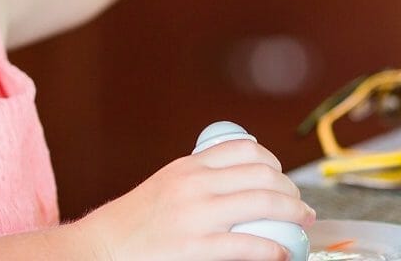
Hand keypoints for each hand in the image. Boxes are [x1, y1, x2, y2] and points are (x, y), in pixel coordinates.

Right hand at [77, 139, 315, 260]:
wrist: (99, 251)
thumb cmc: (131, 225)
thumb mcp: (165, 187)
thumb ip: (198, 180)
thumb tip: (236, 183)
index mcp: (188, 167)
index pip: (245, 149)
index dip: (274, 163)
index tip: (282, 177)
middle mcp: (195, 185)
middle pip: (263, 175)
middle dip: (291, 191)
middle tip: (301, 207)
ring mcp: (196, 216)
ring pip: (264, 203)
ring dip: (293, 214)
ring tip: (301, 224)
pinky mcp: (196, 247)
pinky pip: (250, 244)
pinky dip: (274, 248)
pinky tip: (283, 252)